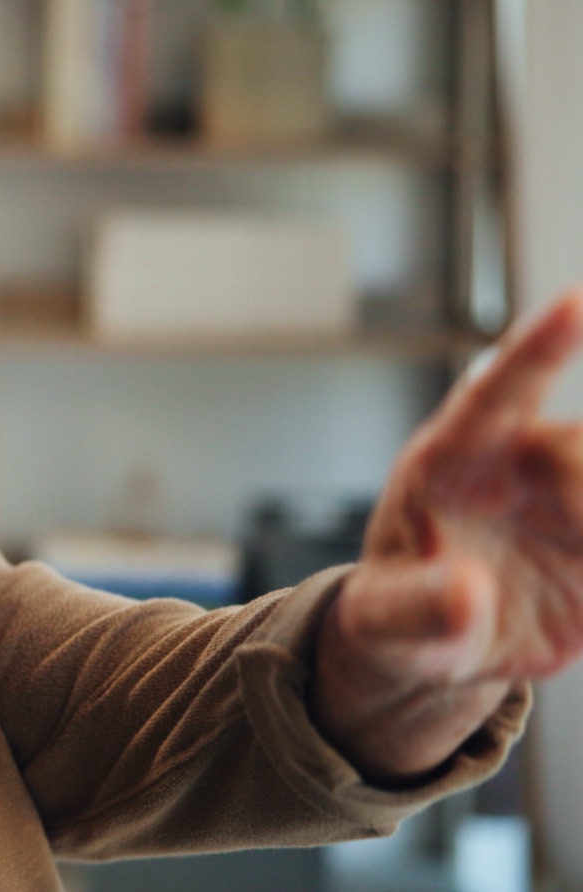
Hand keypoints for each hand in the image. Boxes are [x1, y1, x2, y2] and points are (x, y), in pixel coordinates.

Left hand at [314, 289, 582, 778]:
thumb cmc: (394, 616)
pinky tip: (576, 582)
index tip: (574, 302)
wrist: (435, 645)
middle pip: (578, 451)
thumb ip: (416, 608)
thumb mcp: (385, 623)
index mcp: (445, 464)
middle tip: (548, 551)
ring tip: (562, 567)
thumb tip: (469, 594)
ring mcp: (569, 495)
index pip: (492, 394)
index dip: (535, 348)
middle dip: (579, 496)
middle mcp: (515, 464)